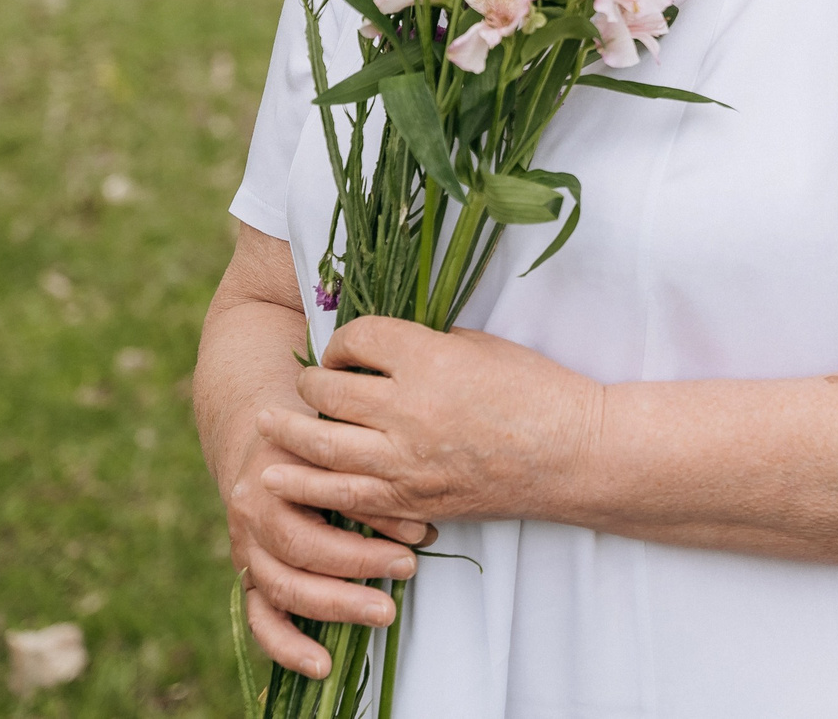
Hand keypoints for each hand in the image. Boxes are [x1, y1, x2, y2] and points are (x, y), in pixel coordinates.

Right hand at [224, 413, 430, 677]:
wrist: (260, 438)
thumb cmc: (314, 436)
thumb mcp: (339, 439)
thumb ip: (369, 476)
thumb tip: (421, 529)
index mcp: (277, 471)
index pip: (325, 501)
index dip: (375, 519)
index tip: (421, 533)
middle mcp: (253, 512)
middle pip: (302, 549)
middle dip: (360, 565)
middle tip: (409, 568)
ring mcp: (246, 549)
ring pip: (283, 587)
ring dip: (336, 606)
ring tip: (386, 612)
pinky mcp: (247, 578)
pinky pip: (260, 620)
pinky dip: (287, 648)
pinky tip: (322, 665)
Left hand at [257, 318, 601, 531]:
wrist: (572, 455)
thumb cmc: (536, 390)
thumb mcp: (479, 346)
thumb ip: (424, 344)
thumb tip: (377, 347)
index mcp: (429, 357)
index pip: (357, 339)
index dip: (343, 340)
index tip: (347, 347)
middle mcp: (408, 408)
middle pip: (327, 391)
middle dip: (311, 383)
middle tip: (308, 382)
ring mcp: (405, 459)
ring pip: (320, 444)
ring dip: (286, 433)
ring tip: (264, 424)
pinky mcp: (409, 498)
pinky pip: (342, 493)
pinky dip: (306, 482)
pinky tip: (281, 475)